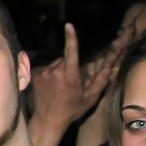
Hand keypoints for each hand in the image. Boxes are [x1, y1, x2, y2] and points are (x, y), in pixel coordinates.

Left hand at [28, 23, 116, 145]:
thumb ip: (100, 82)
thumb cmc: (71, 110)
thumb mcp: (90, 99)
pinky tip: (52, 88)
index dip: (71, 38)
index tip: (69, 25)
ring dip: (60, 71)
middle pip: (65, 59)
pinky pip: (47, 70)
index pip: (71, 52)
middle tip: (72, 83)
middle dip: (70, 66)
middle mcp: (55, 72)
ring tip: (61, 87)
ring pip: (56, 64)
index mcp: (70, 76)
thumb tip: (108, 68)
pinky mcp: (36, 76)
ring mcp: (44, 74)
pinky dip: (51, 75)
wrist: (48, 120)